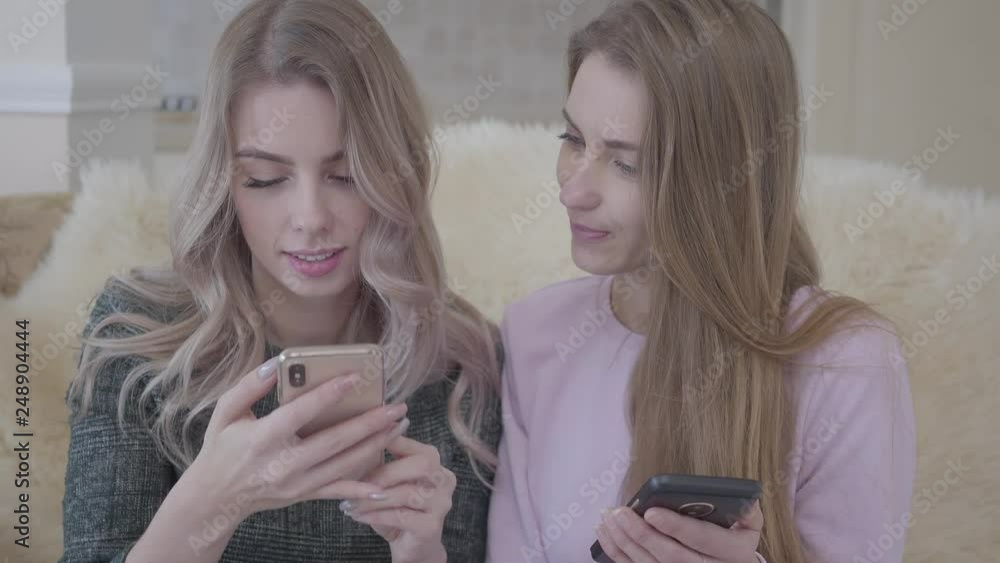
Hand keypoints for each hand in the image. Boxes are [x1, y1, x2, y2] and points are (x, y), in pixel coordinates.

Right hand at [189, 358, 409, 519]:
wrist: (215, 498)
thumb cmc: (221, 448)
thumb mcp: (225, 412)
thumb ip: (249, 386)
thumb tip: (277, 363)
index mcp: (262, 439)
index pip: (301, 413)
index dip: (328, 394)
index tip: (354, 377)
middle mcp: (283, 464)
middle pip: (335, 441)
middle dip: (370, 423)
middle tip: (397, 406)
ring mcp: (296, 484)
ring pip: (344, 465)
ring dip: (376, 445)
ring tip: (399, 425)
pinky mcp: (304, 495)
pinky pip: (339, 491)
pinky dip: (362, 487)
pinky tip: (385, 479)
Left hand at [338, 435, 456, 562]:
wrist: (411, 548)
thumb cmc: (396, 511)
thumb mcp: (387, 484)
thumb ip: (380, 462)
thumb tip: (361, 437)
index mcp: (435, 464)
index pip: (417, 445)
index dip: (395, 440)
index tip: (368, 438)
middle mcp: (444, 480)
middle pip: (422, 464)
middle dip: (385, 472)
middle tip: (356, 484)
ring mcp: (442, 504)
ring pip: (407, 493)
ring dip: (373, 498)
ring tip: (350, 503)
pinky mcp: (431, 527)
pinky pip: (401, 516)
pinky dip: (376, 514)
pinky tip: (358, 516)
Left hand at [596, 500, 762, 562]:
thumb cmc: (735, 540)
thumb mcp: (748, 525)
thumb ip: (745, 508)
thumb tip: (738, 495)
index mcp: (734, 553)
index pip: (703, 540)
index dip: (676, 527)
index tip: (651, 512)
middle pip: (671, 556)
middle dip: (642, 534)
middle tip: (619, 513)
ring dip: (624, 542)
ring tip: (609, 519)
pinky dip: (617, 553)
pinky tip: (605, 534)